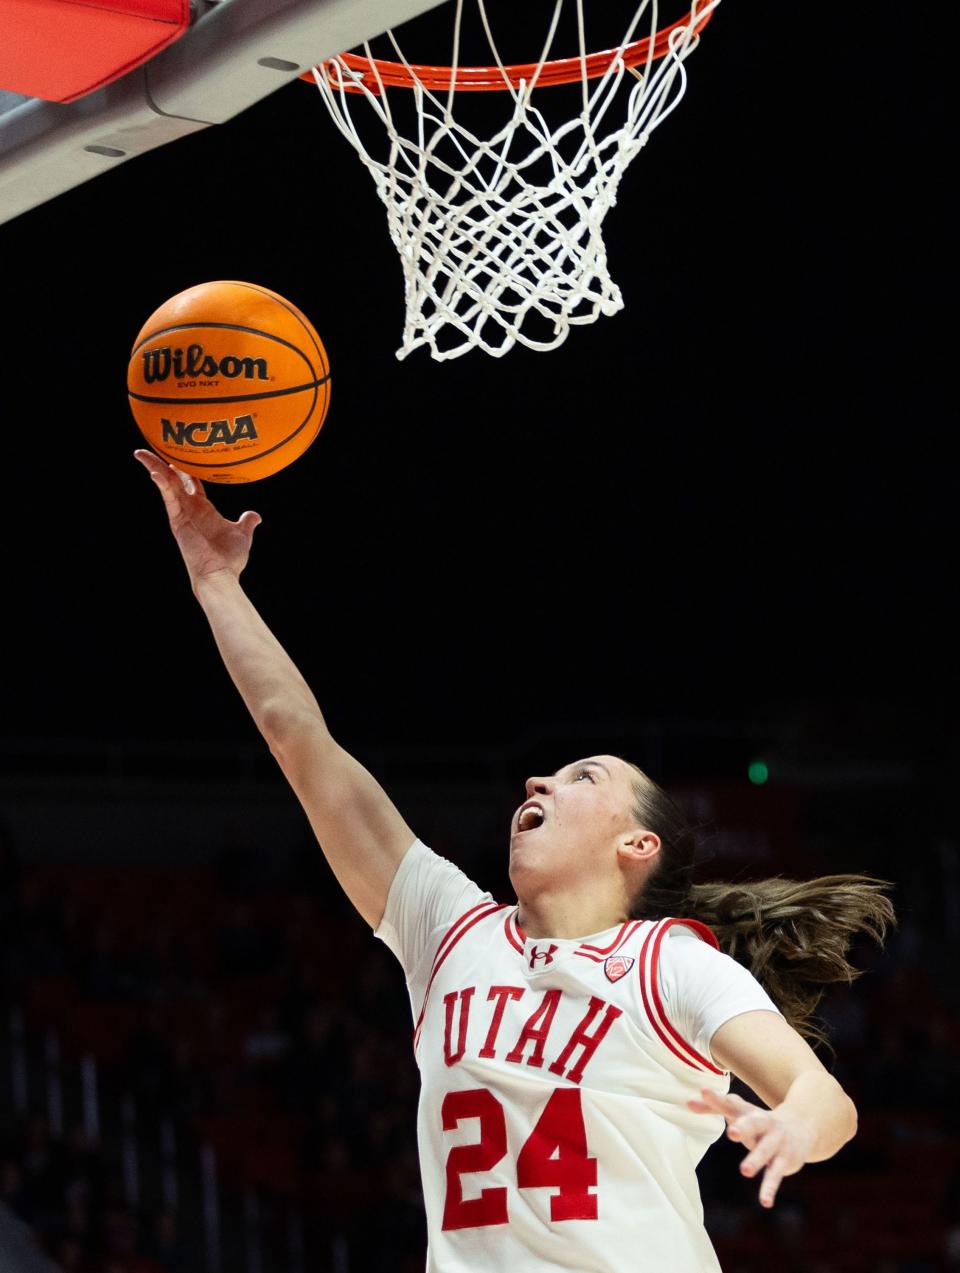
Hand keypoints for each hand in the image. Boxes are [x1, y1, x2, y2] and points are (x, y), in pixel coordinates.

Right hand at [135, 449, 261, 587]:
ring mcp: (181, 514)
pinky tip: (155, 472)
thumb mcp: (241, 534)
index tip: (180, 454)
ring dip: (154, 467)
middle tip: (154, 446)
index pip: (192, 482)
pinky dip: (162, 484)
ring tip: (141, 453)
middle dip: (162, 463)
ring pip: (166, 485)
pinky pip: (169, 498)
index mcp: (203, 509)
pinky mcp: (177, 520)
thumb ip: (246, 522)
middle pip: (174, 480)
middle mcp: (190, 509)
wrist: (221, 575)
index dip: (186, 468)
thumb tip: (254, 515)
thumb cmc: (229, 559)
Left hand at [688, 1088, 813, 1207]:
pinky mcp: (784, 1161)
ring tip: (745, 1171)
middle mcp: (763, 1124)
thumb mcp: (740, 1112)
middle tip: (732, 1132)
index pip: (730, 1104)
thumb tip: (687, 1103)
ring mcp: (776, 1142)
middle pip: (754, 1124)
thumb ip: (714, 1107)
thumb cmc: (759, 1120)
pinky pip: (775, 1175)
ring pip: (765, 1151)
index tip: (704, 1091)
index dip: (716, 1099)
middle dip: (744, 1127)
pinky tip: (765, 1202)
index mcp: (748, 1112)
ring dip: (756, 1160)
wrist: (802, 1126)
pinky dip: (770, 1188)